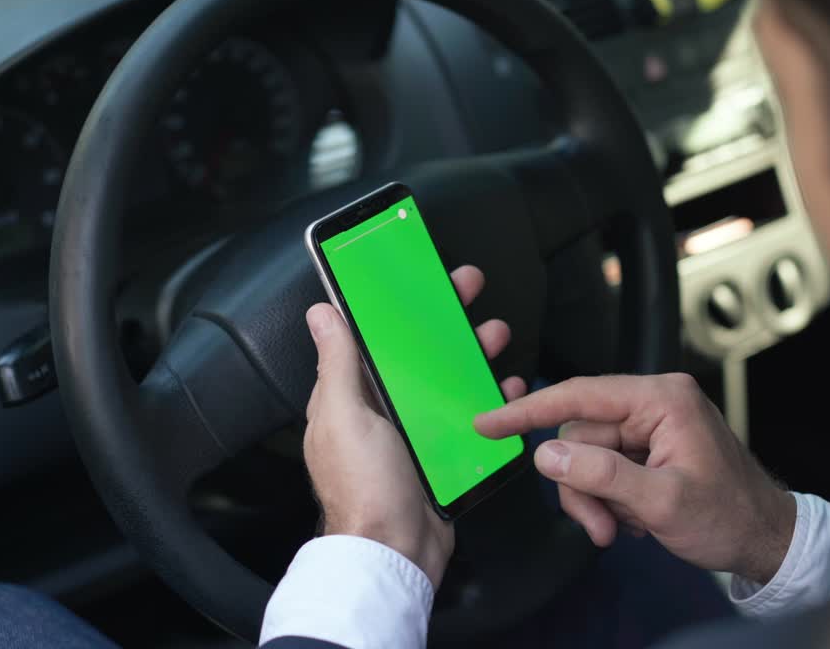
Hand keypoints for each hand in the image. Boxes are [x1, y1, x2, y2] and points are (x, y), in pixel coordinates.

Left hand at [303, 265, 527, 587]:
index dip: (396, 304)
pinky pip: (469, 416)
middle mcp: (381, 410)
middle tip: (470, 288)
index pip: (373, 336)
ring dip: (472, 352)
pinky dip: (489, 398)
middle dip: (444, 317)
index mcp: (351, 396)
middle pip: (416, 351)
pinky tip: (508, 386)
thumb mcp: (344, 416)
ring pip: (448, 378)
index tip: (419, 276)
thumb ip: (337, 363)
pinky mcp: (442, 452)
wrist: (396, 552)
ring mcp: (414, 431)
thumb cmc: (364, 487)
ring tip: (496, 335)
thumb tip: (321, 313)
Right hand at [474, 374, 794, 584]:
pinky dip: (608, 499)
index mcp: (662, 399)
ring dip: (595, 499)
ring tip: (622, 529)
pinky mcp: (649, 448)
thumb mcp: (662, 502)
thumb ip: (601, 475)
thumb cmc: (728, 517)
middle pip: (579, 434)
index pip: (580, 395)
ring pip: (586, 456)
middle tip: (600, 527)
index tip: (487, 422)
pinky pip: (604, 468)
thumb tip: (547, 455)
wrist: (766, 540)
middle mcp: (654, 403)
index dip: (528, 410)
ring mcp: (651, 426)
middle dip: (581, 485)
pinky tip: (635, 520)